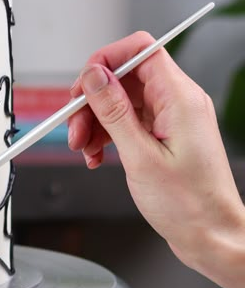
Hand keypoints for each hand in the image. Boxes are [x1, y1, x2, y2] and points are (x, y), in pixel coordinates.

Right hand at [67, 32, 244, 287]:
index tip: (83, 86)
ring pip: (122, 101)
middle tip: (75, 127)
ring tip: (84, 148)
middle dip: (93, 100)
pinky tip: (97, 155)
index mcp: (180, 98)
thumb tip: (95, 76)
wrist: (212, 237)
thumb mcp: (140, 157)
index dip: (106, 60)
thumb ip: (114, 112)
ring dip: (96, 121)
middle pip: (124, 78)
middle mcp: (178, 102)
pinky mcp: (165, 136)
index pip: (140, 50)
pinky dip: (108, 135)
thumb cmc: (189, 205)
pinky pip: (128, 122)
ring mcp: (172, 119)